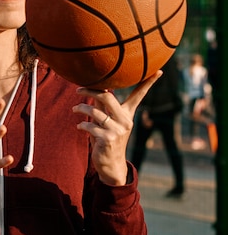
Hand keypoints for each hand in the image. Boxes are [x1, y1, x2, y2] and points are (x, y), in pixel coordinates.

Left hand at [74, 71, 162, 185]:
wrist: (110, 163)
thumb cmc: (106, 138)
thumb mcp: (106, 120)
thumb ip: (102, 106)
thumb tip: (95, 88)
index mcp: (128, 113)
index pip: (139, 95)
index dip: (148, 83)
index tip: (159, 71)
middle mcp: (125, 120)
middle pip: (107, 96)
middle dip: (90, 90)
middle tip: (78, 90)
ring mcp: (118, 130)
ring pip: (95, 111)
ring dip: (81, 109)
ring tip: (75, 109)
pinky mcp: (108, 139)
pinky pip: (90, 126)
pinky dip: (82, 125)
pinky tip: (79, 127)